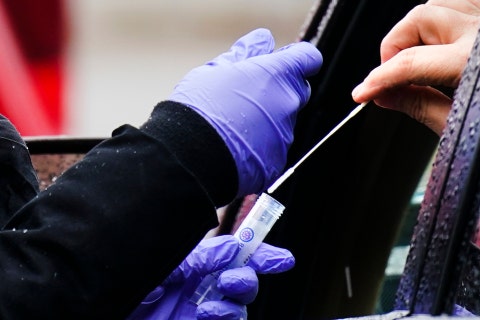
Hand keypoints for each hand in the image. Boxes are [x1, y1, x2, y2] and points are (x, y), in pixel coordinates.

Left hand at [127, 235, 294, 319]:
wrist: (97, 306)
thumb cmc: (125, 281)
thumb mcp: (165, 262)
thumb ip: (201, 257)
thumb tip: (234, 249)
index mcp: (195, 263)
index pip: (236, 255)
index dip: (262, 255)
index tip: (284, 260)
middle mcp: (201, 287)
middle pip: (244, 281)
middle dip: (248, 277)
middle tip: (232, 279)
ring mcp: (200, 312)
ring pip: (239, 307)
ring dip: (236, 301)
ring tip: (215, 300)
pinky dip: (226, 316)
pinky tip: (208, 313)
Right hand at [169, 28, 322, 196]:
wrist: (191, 155)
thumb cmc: (201, 107)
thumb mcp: (217, 70)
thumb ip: (246, 53)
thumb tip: (263, 38)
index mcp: (277, 74)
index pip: (309, 58)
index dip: (298, 58)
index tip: (283, 61)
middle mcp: (288, 103)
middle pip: (296, 90)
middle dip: (279, 89)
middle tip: (247, 95)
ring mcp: (285, 133)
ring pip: (284, 121)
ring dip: (267, 119)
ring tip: (234, 125)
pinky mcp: (278, 160)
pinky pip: (274, 148)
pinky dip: (261, 146)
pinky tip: (236, 146)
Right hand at [351, 1, 479, 133]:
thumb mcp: (462, 125)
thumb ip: (422, 106)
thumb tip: (384, 94)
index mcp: (473, 61)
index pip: (409, 62)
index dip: (378, 79)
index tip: (362, 92)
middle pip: (418, 19)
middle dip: (397, 46)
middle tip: (394, 77)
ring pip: (438, 5)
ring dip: (421, 30)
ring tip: (420, 60)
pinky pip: (462, 6)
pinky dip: (444, 22)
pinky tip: (441, 46)